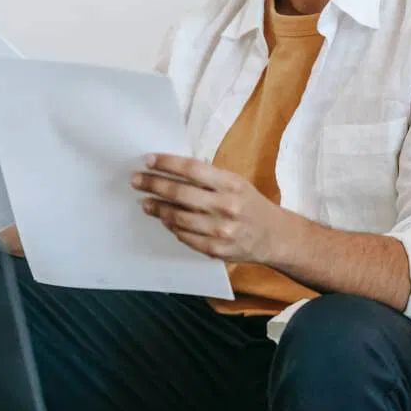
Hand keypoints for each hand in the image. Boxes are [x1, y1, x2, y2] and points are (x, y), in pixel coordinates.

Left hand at [131, 154, 290, 264]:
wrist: (274, 236)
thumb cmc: (249, 203)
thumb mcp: (236, 183)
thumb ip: (208, 178)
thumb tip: (171, 170)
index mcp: (231, 184)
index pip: (192, 170)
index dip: (167, 163)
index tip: (148, 160)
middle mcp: (226, 206)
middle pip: (180, 194)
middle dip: (154, 185)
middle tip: (137, 180)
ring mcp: (220, 230)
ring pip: (179, 218)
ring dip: (157, 209)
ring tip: (145, 202)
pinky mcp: (216, 250)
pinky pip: (185, 237)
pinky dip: (172, 227)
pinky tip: (163, 219)